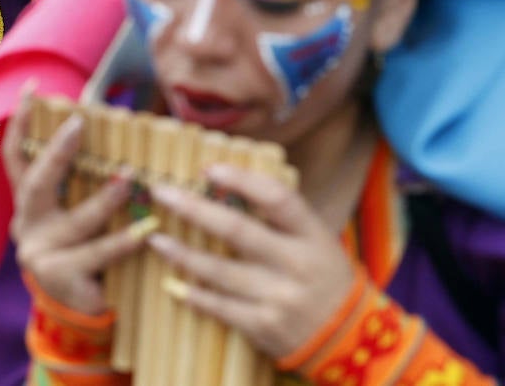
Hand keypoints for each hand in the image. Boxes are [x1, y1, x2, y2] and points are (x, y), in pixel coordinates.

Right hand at [3, 90, 146, 315]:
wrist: (76, 316)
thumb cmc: (85, 254)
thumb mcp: (78, 217)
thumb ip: (85, 185)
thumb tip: (121, 134)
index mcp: (30, 206)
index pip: (17, 157)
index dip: (23, 122)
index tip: (33, 86)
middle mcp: (28, 226)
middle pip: (36, 184)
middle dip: (57, 152)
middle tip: (81, 124)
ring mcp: (41, 254)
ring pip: (76, 221)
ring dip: (105, 198)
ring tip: (129, 177)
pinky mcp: (63, 278)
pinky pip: (97, 254)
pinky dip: (123, 241)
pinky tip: (145, 230)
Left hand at [149, 163, 353, 360]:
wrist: (350, 337)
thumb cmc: (324, 275)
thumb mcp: (316, 239)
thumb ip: (280, 215)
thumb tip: (228, 178)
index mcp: (312, 235)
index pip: (276, 198)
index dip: (241, 179)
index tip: (208, 168)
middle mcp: (296, 265)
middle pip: (237, 230)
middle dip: (194, 208)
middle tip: (161, 192)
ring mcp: (279, 298)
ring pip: (220, 271)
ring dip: (182, 253)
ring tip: (154, 238)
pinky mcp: (264, 327)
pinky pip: (220, 308)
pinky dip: (195, 295)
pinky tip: (173, 283)